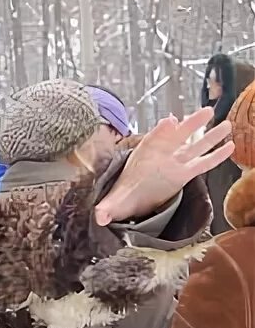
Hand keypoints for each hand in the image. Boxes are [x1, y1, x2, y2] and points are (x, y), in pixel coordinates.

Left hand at [95, 108, 233, 225]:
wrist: (131, 201)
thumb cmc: (122, 196)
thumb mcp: (114, 202)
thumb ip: (106, 208)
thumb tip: (99, 216)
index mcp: (142, 157)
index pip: (152, 141)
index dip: (161, 131)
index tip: (169, 122)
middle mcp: (160, 156)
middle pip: (177, 137)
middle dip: (190, 124)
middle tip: (204, 111)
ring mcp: (174, 163)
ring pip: (194, 146)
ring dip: (208, 135)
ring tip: (225, 124)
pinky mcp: (184, 173)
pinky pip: (202, 163)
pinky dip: (215, 155)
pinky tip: (229, 147)